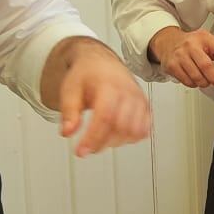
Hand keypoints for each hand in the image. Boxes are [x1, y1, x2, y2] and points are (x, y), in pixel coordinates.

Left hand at [56, 42, 152, 156]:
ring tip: (99, 141)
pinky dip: (130, 138)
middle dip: (102, 143)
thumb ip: (69, 111)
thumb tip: (67, 132)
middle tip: (87, 148)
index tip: (81, 151)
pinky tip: (116, 137)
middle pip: (121, 126)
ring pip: (134, 131)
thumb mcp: (70, 89)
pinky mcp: (145, 107)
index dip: (94, 137)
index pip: (105, 116)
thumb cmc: (87, 74)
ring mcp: (139, 100)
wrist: (102, 62)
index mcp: (109, 85)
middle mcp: (128, 92)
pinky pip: (143, 129)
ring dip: (116, 142)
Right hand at [153, 27, 213, 89]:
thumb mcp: (206, 41)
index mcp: (203, 38)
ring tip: (206, 79)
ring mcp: (180, 56)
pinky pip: (187, 81)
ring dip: (205, 82)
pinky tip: (194, 77)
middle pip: (206, 66)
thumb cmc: (190, 43)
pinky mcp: (172, 66)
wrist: (167, 42)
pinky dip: (194, 83)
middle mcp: (191, 46)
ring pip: (196, 77)